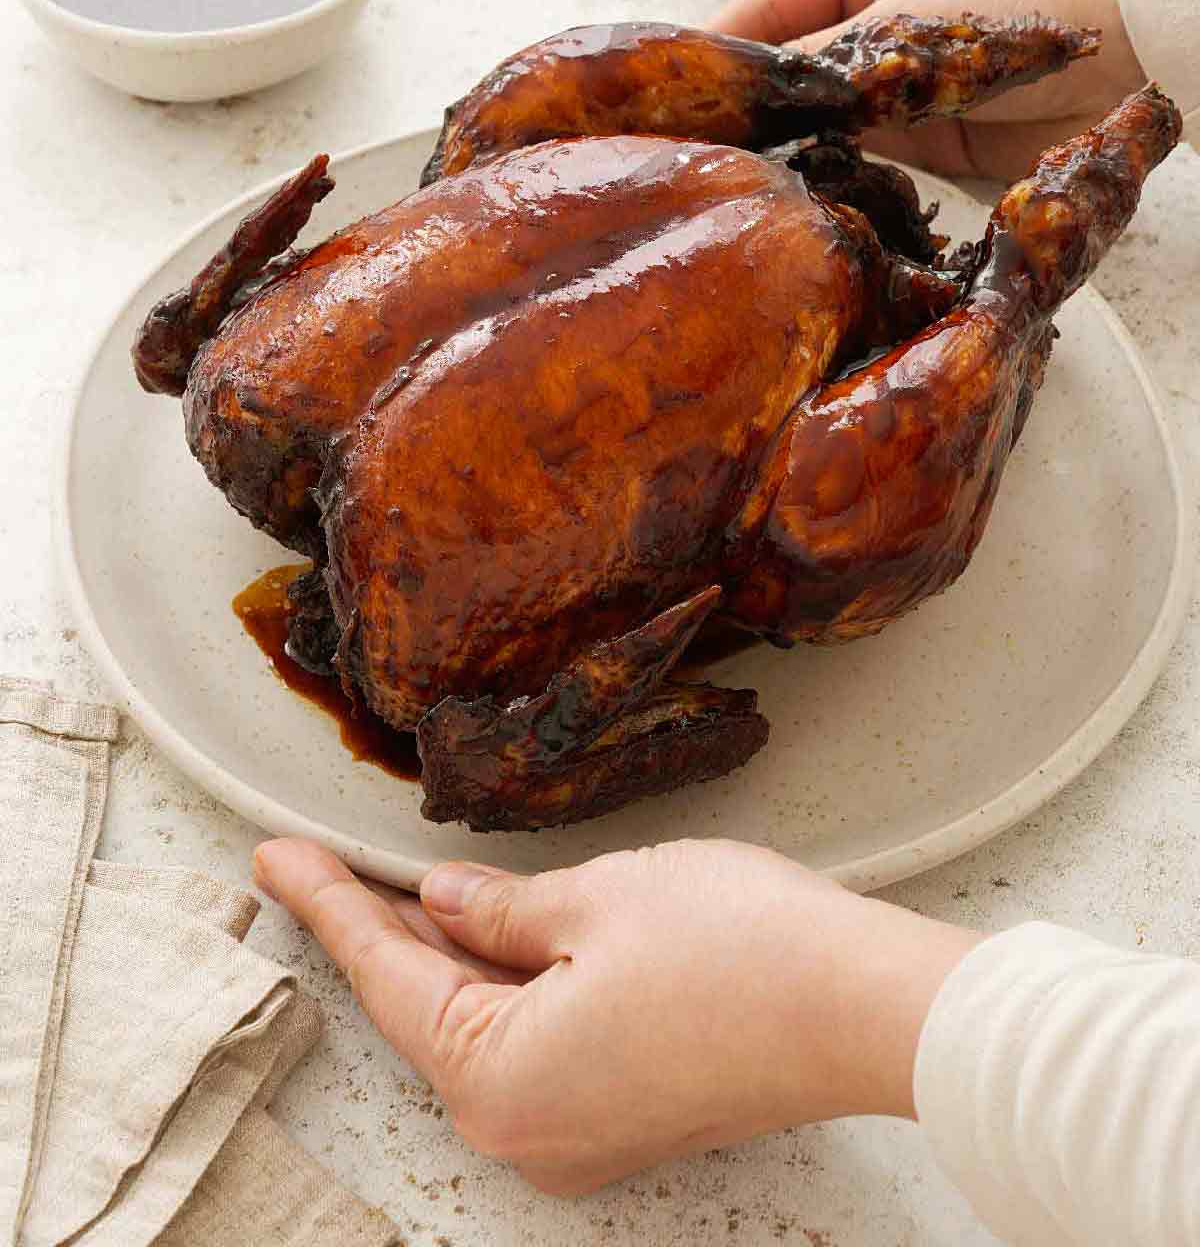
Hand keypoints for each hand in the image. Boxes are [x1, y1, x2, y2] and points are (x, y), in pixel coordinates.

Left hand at [254, 836, 976, 1194]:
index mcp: (498, 1081)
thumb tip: (446, 907)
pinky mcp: (627, 1114)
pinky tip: (493, 927)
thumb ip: (500, 910)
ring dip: (450, 954)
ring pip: (484, 1025)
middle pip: (429, 1010)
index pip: (386, 976)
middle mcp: (528, 1130)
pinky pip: (535, 1041)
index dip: (326, 904)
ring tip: (399, 882)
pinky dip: (508, 982)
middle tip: (321, 861)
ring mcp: (581, 1132)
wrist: (862, 1007)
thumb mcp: (595, 899)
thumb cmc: (735, 949)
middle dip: (385, 930)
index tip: (274, 859)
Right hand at [712, 0, 1145, 180]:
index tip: (668, 95)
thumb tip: (742, 105)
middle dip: (751, 107)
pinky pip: (861, 154)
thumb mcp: (909, 22)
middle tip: (691, 153)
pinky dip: (832, 173)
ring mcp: (900, 75)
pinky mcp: (927, 133)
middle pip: (787, 62)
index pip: (765, 0)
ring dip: (789, 145)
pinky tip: (793, 195)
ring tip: (731, 179)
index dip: (717, 49)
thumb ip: (819, 65)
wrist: (1138, 50)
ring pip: (819, 113)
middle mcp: (876, 8)